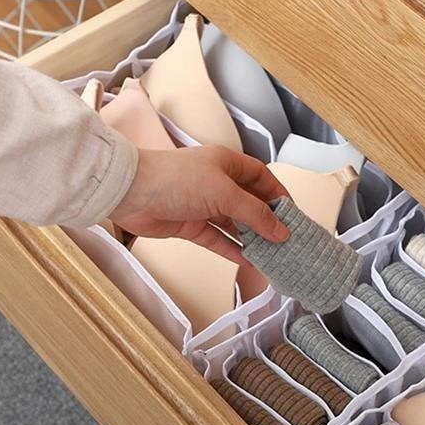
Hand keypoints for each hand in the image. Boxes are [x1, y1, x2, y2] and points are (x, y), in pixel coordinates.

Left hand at [109, 145, 289, 264]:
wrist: (132, 193)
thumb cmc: (175, 179)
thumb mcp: (224, 192)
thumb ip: (255, 213)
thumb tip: (280, 230)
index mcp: (227, 164)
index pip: (260, 177)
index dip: (277, 193)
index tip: (292, 213)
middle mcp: (217, 183)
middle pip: (249, 203)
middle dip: (266, 220)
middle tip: (285, 238)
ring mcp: (204, 206)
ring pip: (235, 224)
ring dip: (252, 238)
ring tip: (271, 253)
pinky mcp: (192, 226)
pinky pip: (219, 239)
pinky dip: (233, 249)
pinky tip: (249, 260)